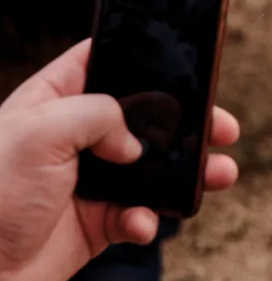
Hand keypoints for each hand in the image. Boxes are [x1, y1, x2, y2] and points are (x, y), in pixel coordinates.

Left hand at [0, 39, 240, 280]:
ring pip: (156, 167)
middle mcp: (77, 135)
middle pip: (148, 117)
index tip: (186, 61)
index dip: (144, 58)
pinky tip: (140, 222)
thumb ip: (100, 115)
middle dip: (189, 122)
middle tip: (221, 127)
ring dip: (190, 172)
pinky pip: (141, 214)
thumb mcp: (40, 131)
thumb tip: (135, 144)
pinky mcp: (99, 219)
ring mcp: (92, 178)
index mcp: (56, 100)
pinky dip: (149, 219)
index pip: (105, 62)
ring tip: (219, 173)